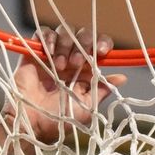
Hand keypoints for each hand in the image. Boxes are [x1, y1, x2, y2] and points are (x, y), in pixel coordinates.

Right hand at [3, 25, 127, 143]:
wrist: (32, 123)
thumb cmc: (59, 120)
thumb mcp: (87, 107)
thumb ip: (102, 90)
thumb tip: (122, 78)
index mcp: (85, 71)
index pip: (97, 47)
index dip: (102, 43)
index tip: (101, 52)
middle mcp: (70, 60)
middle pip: (82, 35)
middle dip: (82, 45)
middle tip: (76, 64)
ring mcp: (51, 55)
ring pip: (64, 32)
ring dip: (65, 45)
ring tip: (59, 66)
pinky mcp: (34, 52)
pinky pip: (43, 33)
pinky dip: (48, 38)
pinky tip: (48, 53)